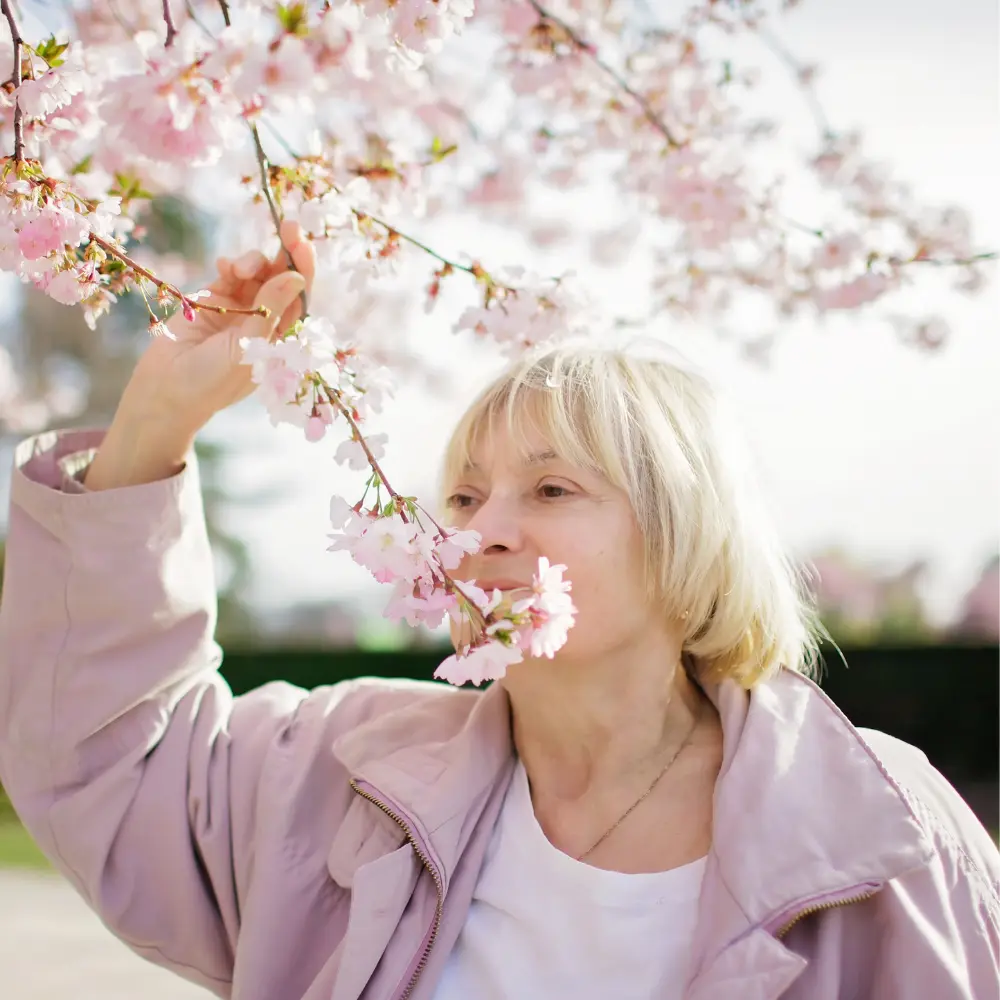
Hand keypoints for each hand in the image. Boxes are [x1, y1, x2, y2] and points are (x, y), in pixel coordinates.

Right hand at [126, 219, 316, 434]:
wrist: (165, 390)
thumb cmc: (211, 381)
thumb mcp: (247, 347)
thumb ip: (269, 310)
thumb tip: (295, 277)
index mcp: (281, 335)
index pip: (300, 296)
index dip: (304, 267)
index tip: (301, 241)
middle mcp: (265, 318)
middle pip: (282, 277)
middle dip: (286, 251)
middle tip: (288, 226)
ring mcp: (239, 308)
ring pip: (257, 272)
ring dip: (253, 261)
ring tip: (237, 269)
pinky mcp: (214, 300)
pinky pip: (230, 274)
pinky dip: (231, 264)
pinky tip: (224, 266)